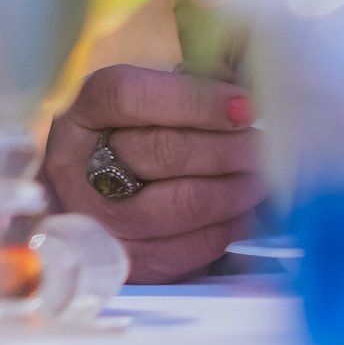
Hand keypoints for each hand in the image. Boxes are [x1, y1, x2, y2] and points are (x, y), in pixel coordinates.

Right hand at [43, 65, 260, 281]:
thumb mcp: (141, 108)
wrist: (93, 209)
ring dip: (237, 188)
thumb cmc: (128, 145)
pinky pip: (194, 247)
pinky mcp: (131, 264)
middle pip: (162, 150)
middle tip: (265, 144)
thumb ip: (185, 88)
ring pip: (184, 202)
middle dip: (227, 146)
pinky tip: (243, 210)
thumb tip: (238, 80)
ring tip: (262, 175)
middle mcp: (77, 167)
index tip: (244, 104)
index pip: (128, 95)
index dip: (191, 98)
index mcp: (81, 114)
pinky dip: (230, 226)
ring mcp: (101, 221)